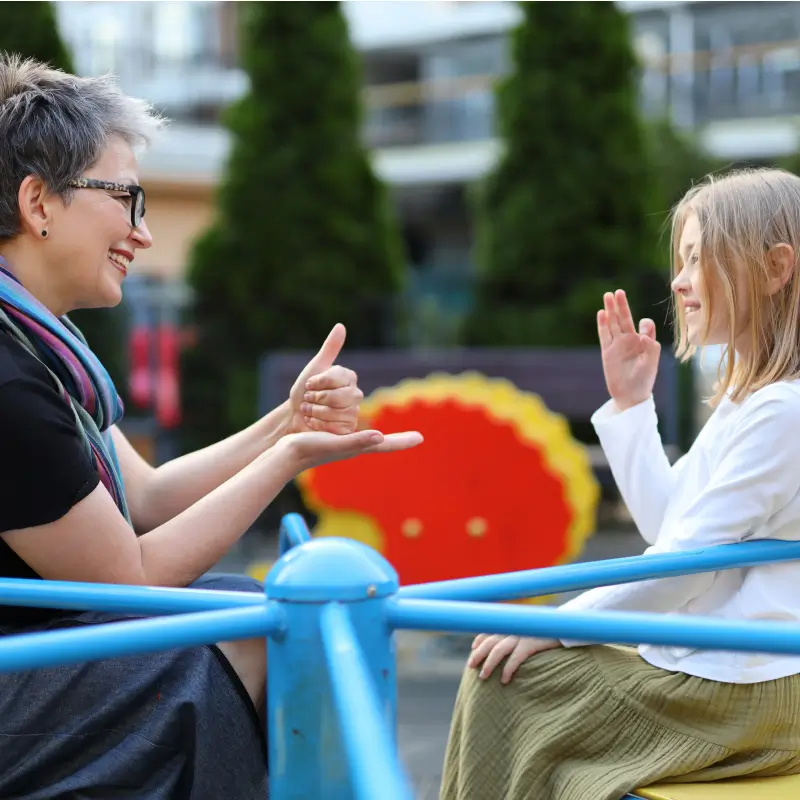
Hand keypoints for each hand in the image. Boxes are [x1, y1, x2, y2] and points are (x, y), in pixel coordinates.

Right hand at [278, 427, 422, 472]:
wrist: (285, 455)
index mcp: (357, 448)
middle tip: (416, 438)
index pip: (385, 445)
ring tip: (398, 436)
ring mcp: (344, 445)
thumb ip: (357, 440)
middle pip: (382, 444)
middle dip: (398, 441)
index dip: (402, 441)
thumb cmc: (308, 449)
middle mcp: (354, 447)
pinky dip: (364, 429)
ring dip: (385, 438)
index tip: (420, 438)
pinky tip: (365, 427)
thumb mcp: (334, 442)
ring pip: (370, 439)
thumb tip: (379, 436)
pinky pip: (355, 433)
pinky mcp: (333, 439)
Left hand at [288, 324, 362, 434]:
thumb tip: (341, 326)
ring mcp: (354, 413)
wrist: (295, 416)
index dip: (317, 383)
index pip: (334, 378)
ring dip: (315, 412)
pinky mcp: (349, 430)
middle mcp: (356, 394)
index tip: (308, 385)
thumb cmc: (303, 392)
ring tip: (310, 411)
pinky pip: (334, 427)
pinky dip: (318, 425)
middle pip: (337, 397)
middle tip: (308, 400)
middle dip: (315, 399)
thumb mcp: (314, 368)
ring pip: (335, 412)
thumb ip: (330, 348)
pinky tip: (313, 423)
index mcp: (349, 378)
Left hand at [467, 633, 561, 683]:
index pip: (490, 630)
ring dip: (488, 664)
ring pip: (498, 649)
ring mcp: (522, 635)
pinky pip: (516, 658)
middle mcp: (514, 628)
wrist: (568, 628)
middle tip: (471, 666)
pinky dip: (508, 669)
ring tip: (483, 677)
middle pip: (490, 641)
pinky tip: (504, 680)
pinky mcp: (532, 643)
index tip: (473, 648)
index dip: (480, 640)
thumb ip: (516, 635)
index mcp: (512, 624)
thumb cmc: (548, 632)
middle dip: (478, 654)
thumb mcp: (529, 630)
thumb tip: (502, 645)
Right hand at [598, 290, 660, 409]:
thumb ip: (650, 346)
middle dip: (621, 305)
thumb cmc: (644, 380)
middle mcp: (629, 341)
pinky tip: (602, 313)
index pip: (644, 325)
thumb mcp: (652, 363)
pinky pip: (604, 335)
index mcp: (643, 342)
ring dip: (610, 310)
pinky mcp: (607, 352)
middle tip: (618, 291)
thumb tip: (642, 332)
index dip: (645, 324)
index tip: (644, 329)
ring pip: (613, 323)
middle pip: (624, 319)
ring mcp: (617, 345)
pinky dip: (603, 324)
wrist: (630, 395)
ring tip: (607, 296)